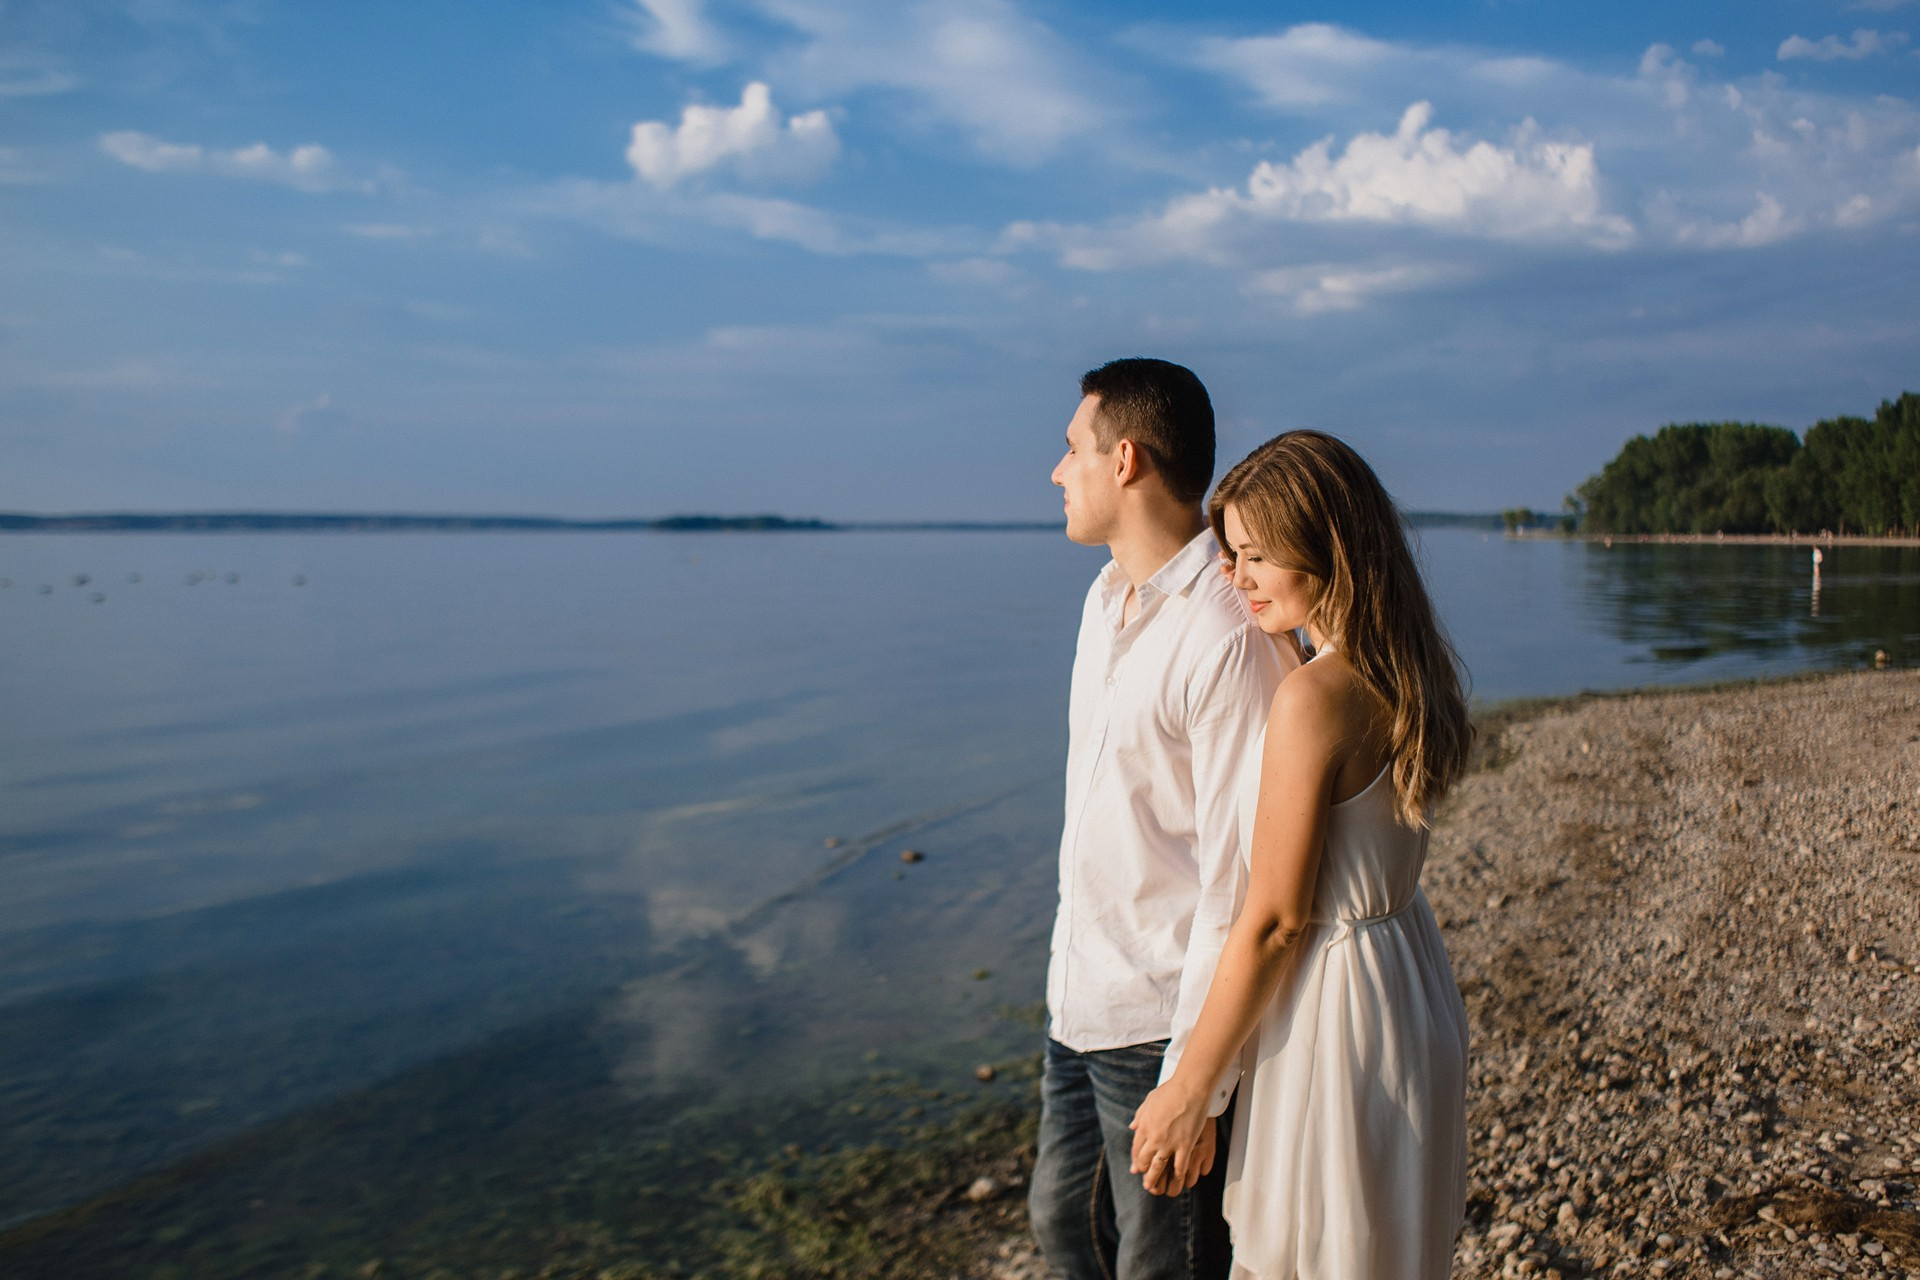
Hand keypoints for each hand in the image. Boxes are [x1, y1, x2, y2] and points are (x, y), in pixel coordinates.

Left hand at [1129, 1082, 1213, 1196]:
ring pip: (1158, 1167)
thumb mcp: (1149, 1101)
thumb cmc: (1170, 1091)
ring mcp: (1169, 1143)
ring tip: (1154, 1188)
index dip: (1136, 1160)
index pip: (1136, 1149)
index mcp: (1144, 1126)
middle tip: (1146, 1180)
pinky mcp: (1185, 1146)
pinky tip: (1178, 1180)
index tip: (1137, 1167)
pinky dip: (1177, 1176)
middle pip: (1145, 1160)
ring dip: (1155, 1180)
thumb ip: (1140, 1116)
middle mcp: (1153, 1137)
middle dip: (1144, 1172)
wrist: (1189, 1088)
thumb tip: (1132, 1126)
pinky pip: (1179, 1166)